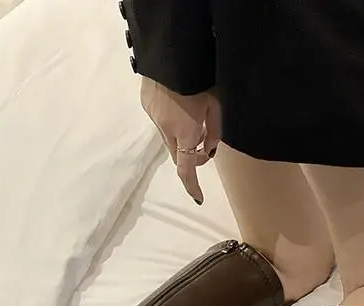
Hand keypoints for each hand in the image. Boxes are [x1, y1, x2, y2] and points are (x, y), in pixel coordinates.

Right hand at [140, 78, 220, 204]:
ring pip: (168, 139)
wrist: (173, 50)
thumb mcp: (216, 106)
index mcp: (185, 131)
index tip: (198, 197)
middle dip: (190, 157)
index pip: (187, 169)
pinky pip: (160, 122)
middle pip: (177, 155)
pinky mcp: (147, 104)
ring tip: (193, 118)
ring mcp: (153, 117)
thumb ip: (214, 132)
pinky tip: (178, 105)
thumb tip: (207, 151)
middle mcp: (166, 129)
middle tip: (202, 145)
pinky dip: (171, 122)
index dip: (192, 186)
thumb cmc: (202, 77)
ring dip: (180, 138)